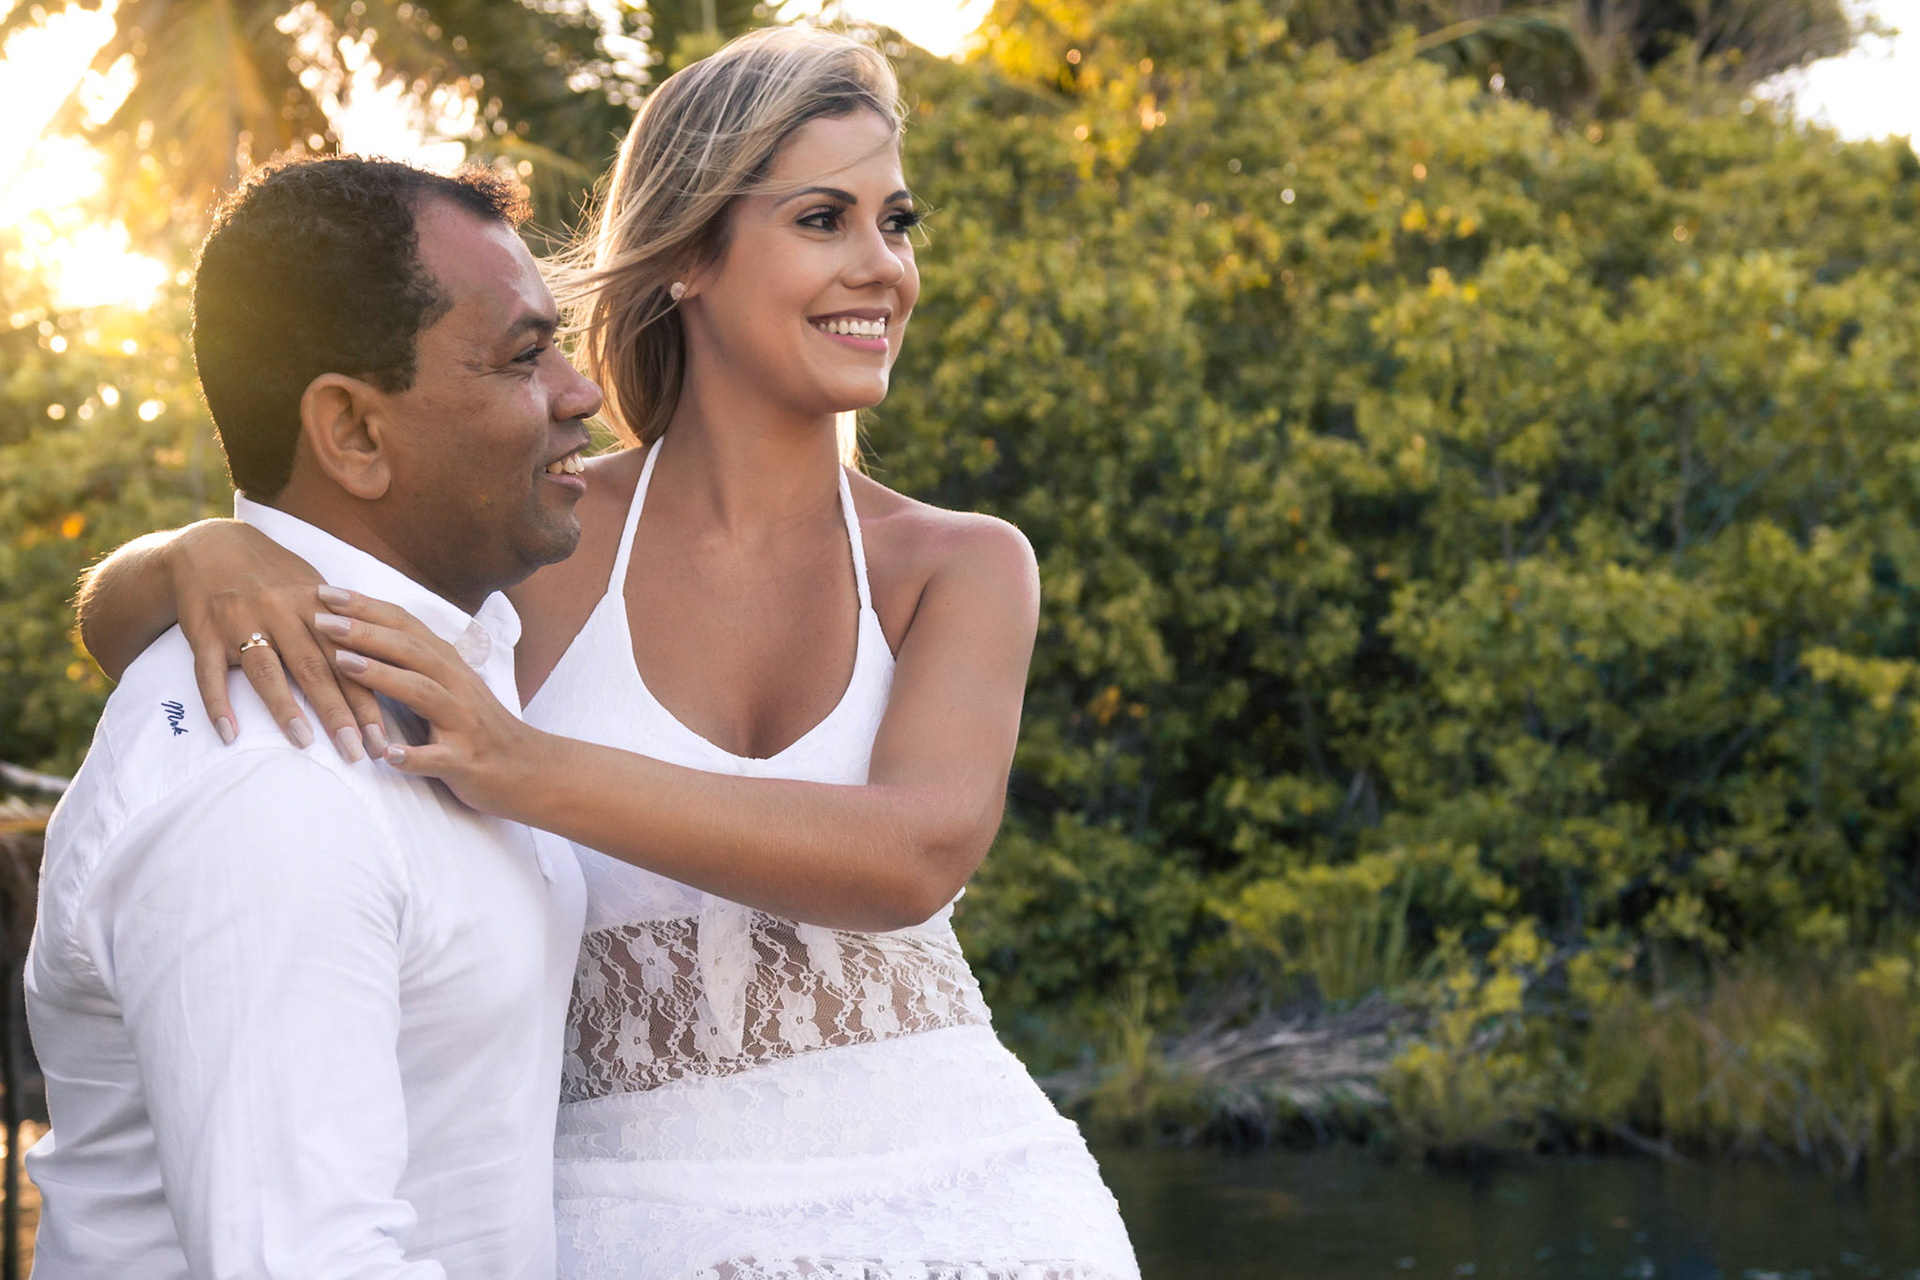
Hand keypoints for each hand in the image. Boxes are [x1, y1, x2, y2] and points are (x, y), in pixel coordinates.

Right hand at [171, 521, 384, 760]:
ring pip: (267, 670)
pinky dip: (217, 703)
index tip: (385, 739)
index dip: (368, 701)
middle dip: (339, 714)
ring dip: (285, 708)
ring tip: (305, 743)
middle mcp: (280, 613)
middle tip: (357, 752)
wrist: (210, 546)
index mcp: (315, 606)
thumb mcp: (314, 588)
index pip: (349, 661)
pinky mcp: (203, 634)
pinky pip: (209, 673)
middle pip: (315, 669)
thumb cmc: (275, 576)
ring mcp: (240, 623)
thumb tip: (388, 666)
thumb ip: (345, 627)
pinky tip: (229, 734)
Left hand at [313, 588, 548, 817]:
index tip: (325, 592)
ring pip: (422, 692)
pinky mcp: (465, 761)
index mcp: (450, 667)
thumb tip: (369, 636)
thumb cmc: (481, 729)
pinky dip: (413, 756)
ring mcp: (463, 723)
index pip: (406, 626)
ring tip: (342, 663)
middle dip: (365, 631)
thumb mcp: (452, 686)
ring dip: (382, 676)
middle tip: (320, 618)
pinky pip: (438, 757)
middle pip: (411, 650)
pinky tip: (387, 755)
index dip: (366, 607)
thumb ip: (419, 663)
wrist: (531, 769)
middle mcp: (459, 686)